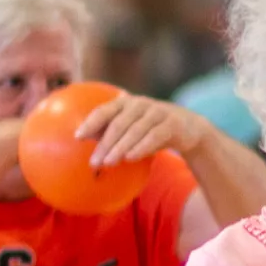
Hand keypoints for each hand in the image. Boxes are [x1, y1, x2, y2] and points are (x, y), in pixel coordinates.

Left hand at [74, 95, 206, 166]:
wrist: (187, 128)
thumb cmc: (151, 129)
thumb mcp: (130, 127)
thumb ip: (109, 130)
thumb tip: (82, 139)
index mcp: (126, 103)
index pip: (104, 111)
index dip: (90, 123)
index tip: (78, 137)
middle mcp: (140, 104)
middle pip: (118, 124)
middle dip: (105, 143)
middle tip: (94, 162)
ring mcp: (157, 112)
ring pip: (135, 130)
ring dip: (120, 147)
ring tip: (108, 163)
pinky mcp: (172, 124)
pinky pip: (154, 136)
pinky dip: (141, 147)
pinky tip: (131, 157)